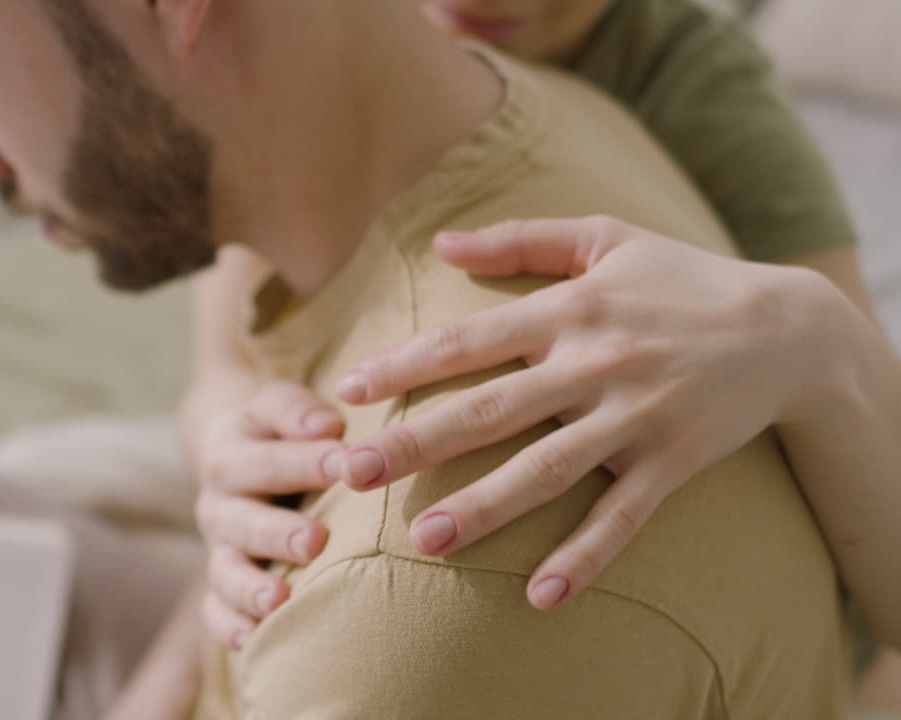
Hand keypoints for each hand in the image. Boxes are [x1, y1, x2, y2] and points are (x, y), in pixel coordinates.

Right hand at [194, 381, 344, 647]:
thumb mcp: (279, 405)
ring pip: (224, 572)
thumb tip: (328, 424)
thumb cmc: (278, 431)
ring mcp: (218, 548)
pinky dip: (229, 627)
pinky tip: (253, 641)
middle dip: (277, 532)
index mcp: (229, 452)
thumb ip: (297, 411)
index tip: (345, 462)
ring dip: (250, 588)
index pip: (263, 457)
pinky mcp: (219, 584)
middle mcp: (217, 503)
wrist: (237, 456)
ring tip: (279, 600)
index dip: (302, 460)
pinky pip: (214, 611)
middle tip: (315, 541)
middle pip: (240, 520)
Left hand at [332, 217, 816, 609]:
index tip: (347, 391)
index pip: (468, 340)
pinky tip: (541, 598)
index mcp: (569, 311)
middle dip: (417, 442)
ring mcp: (634, 418)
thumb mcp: (606, 238)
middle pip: (490, 409)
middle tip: (351, 474)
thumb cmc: (682, 279)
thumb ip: (520, 239)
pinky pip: (623, 518)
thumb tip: (441, 244)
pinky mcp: (672, 462)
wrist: (788, 328)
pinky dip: (585, 558)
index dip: (404, 365)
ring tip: (426, 542)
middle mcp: (594, 364)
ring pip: (548, 470)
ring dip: (485, 507)